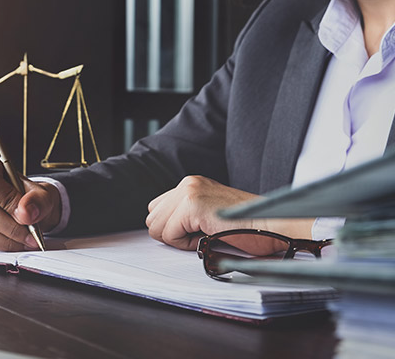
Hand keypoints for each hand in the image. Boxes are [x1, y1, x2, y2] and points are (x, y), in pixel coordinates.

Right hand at [0, 154, 61, 250]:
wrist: (24, 207)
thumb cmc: (29, 196)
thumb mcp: (42, 192)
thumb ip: (38, 200)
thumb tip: (26, 213)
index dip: (8, 201)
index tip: (26, 214)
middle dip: (11, 227)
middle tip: (30, 234)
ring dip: (6, 239)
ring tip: (24, 239)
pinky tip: (12, 242)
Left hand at [145, 175, 278, 253]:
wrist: (275, 226)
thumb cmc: (248, 226)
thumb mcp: (210, 214)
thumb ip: (186, 215)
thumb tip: (161, 228)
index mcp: (191, 184)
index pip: (157, 209)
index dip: (173, 228)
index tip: (197, 232)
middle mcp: (188, 183)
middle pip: (152, 218)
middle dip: (172, 234)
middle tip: (201, 236)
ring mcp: (189, 192)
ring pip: (156, 227)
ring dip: (179, 239)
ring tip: (205, 235)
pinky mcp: (192, 205)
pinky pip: (169, 234)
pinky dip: (186, 244)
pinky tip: (208, 236)